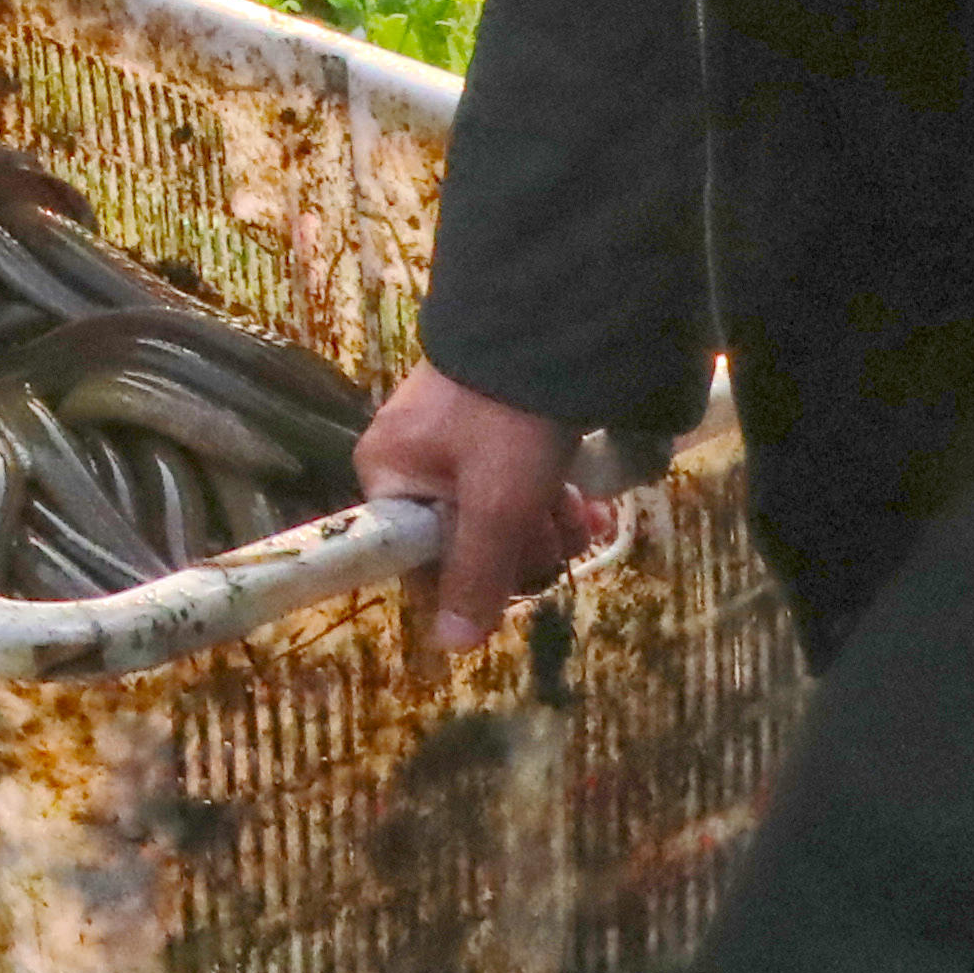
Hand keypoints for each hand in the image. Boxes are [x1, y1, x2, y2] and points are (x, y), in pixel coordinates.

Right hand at [356, 364, 615, 652]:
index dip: (473, 582)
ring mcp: (448, 441)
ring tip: (584, 511)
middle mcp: (407, 461)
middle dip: (525, 548)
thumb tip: (450, 647)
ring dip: (546, 526)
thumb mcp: (497, 504)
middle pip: (464, 541)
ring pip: (496, 515)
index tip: (519, 578)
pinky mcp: (488, 427)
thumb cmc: (509, 420)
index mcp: (387, 477)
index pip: (419, 562)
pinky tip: (586, 500)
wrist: (547, 324)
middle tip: (562, 532)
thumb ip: (475, 575)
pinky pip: (511, 483)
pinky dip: (548, 497)